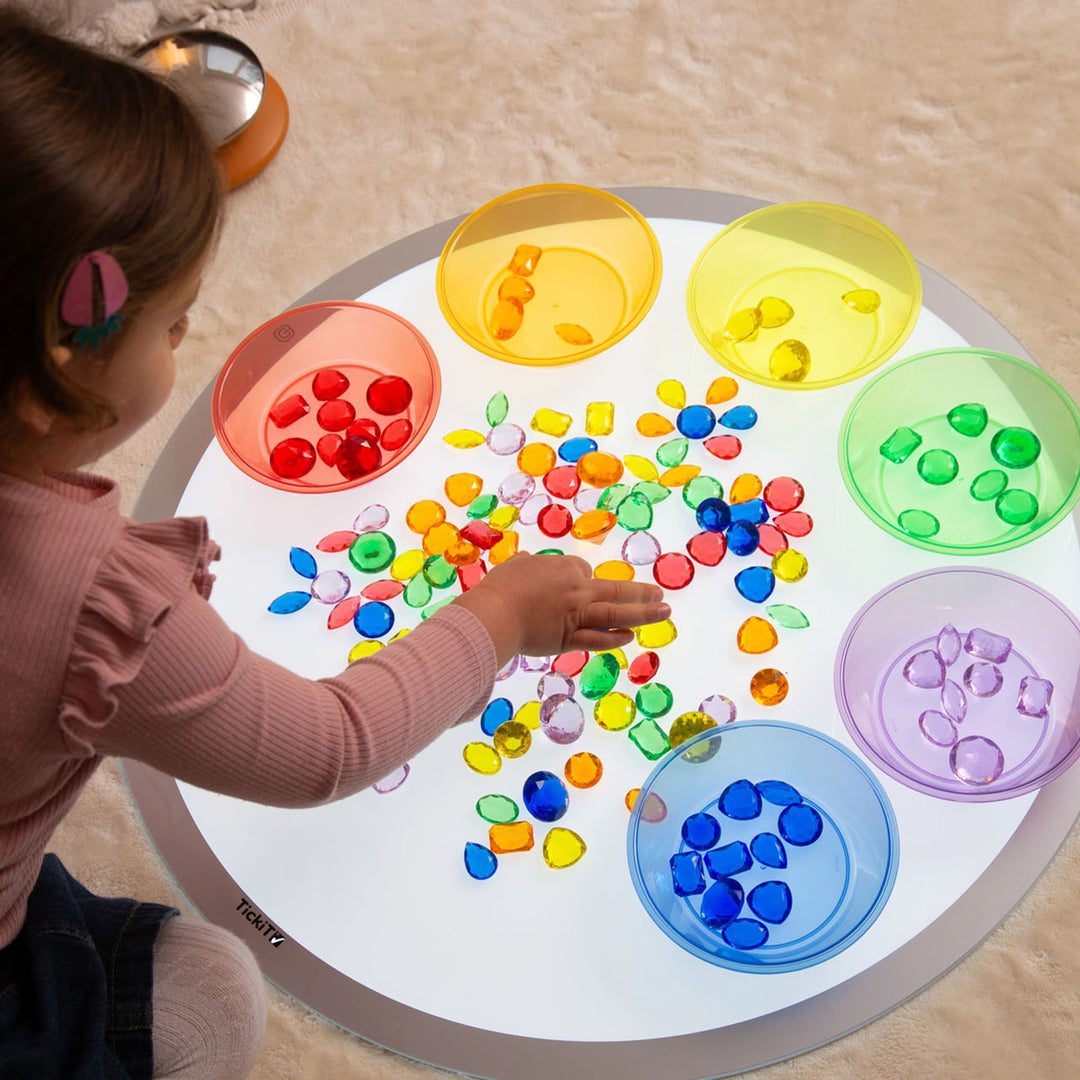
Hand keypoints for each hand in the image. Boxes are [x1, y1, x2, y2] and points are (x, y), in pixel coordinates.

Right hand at [453, 552, 670, 665]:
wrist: (494, 614)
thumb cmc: (500, 588)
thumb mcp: (516, 566)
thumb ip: (528, 566)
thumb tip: (528, 563)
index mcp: (564, 568)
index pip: (585, 571)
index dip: (586, 578)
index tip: (583, 585)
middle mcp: (576, 590)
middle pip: (616, 589)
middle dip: (642, 592)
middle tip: (661, 593)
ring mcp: (576, 615)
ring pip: (617, 613)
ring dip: (644, 613)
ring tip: (664, 612)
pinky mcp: (569, 639)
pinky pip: (598, 639)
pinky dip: (615, 638)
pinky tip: (630, 636)